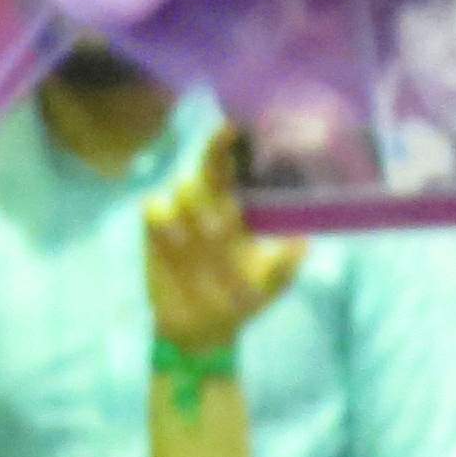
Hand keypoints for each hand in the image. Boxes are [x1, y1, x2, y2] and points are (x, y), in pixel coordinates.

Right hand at [145, 129, 303, 358]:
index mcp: (243, 206)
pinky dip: (166, 219)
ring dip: (201, 206)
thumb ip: (284, 266)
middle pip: (208, 167)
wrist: (202, 328)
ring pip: (185, 187)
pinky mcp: (154, 232)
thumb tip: (300, 243)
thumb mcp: (271, 286)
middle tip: (233, 193)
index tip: (237, 128)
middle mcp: (212, 203)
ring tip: (215, 235)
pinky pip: (155, 209)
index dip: (234, 146)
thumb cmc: (243, 299)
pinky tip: (179, 238)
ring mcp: (181, 215)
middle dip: (216, 163)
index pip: (238, 166)